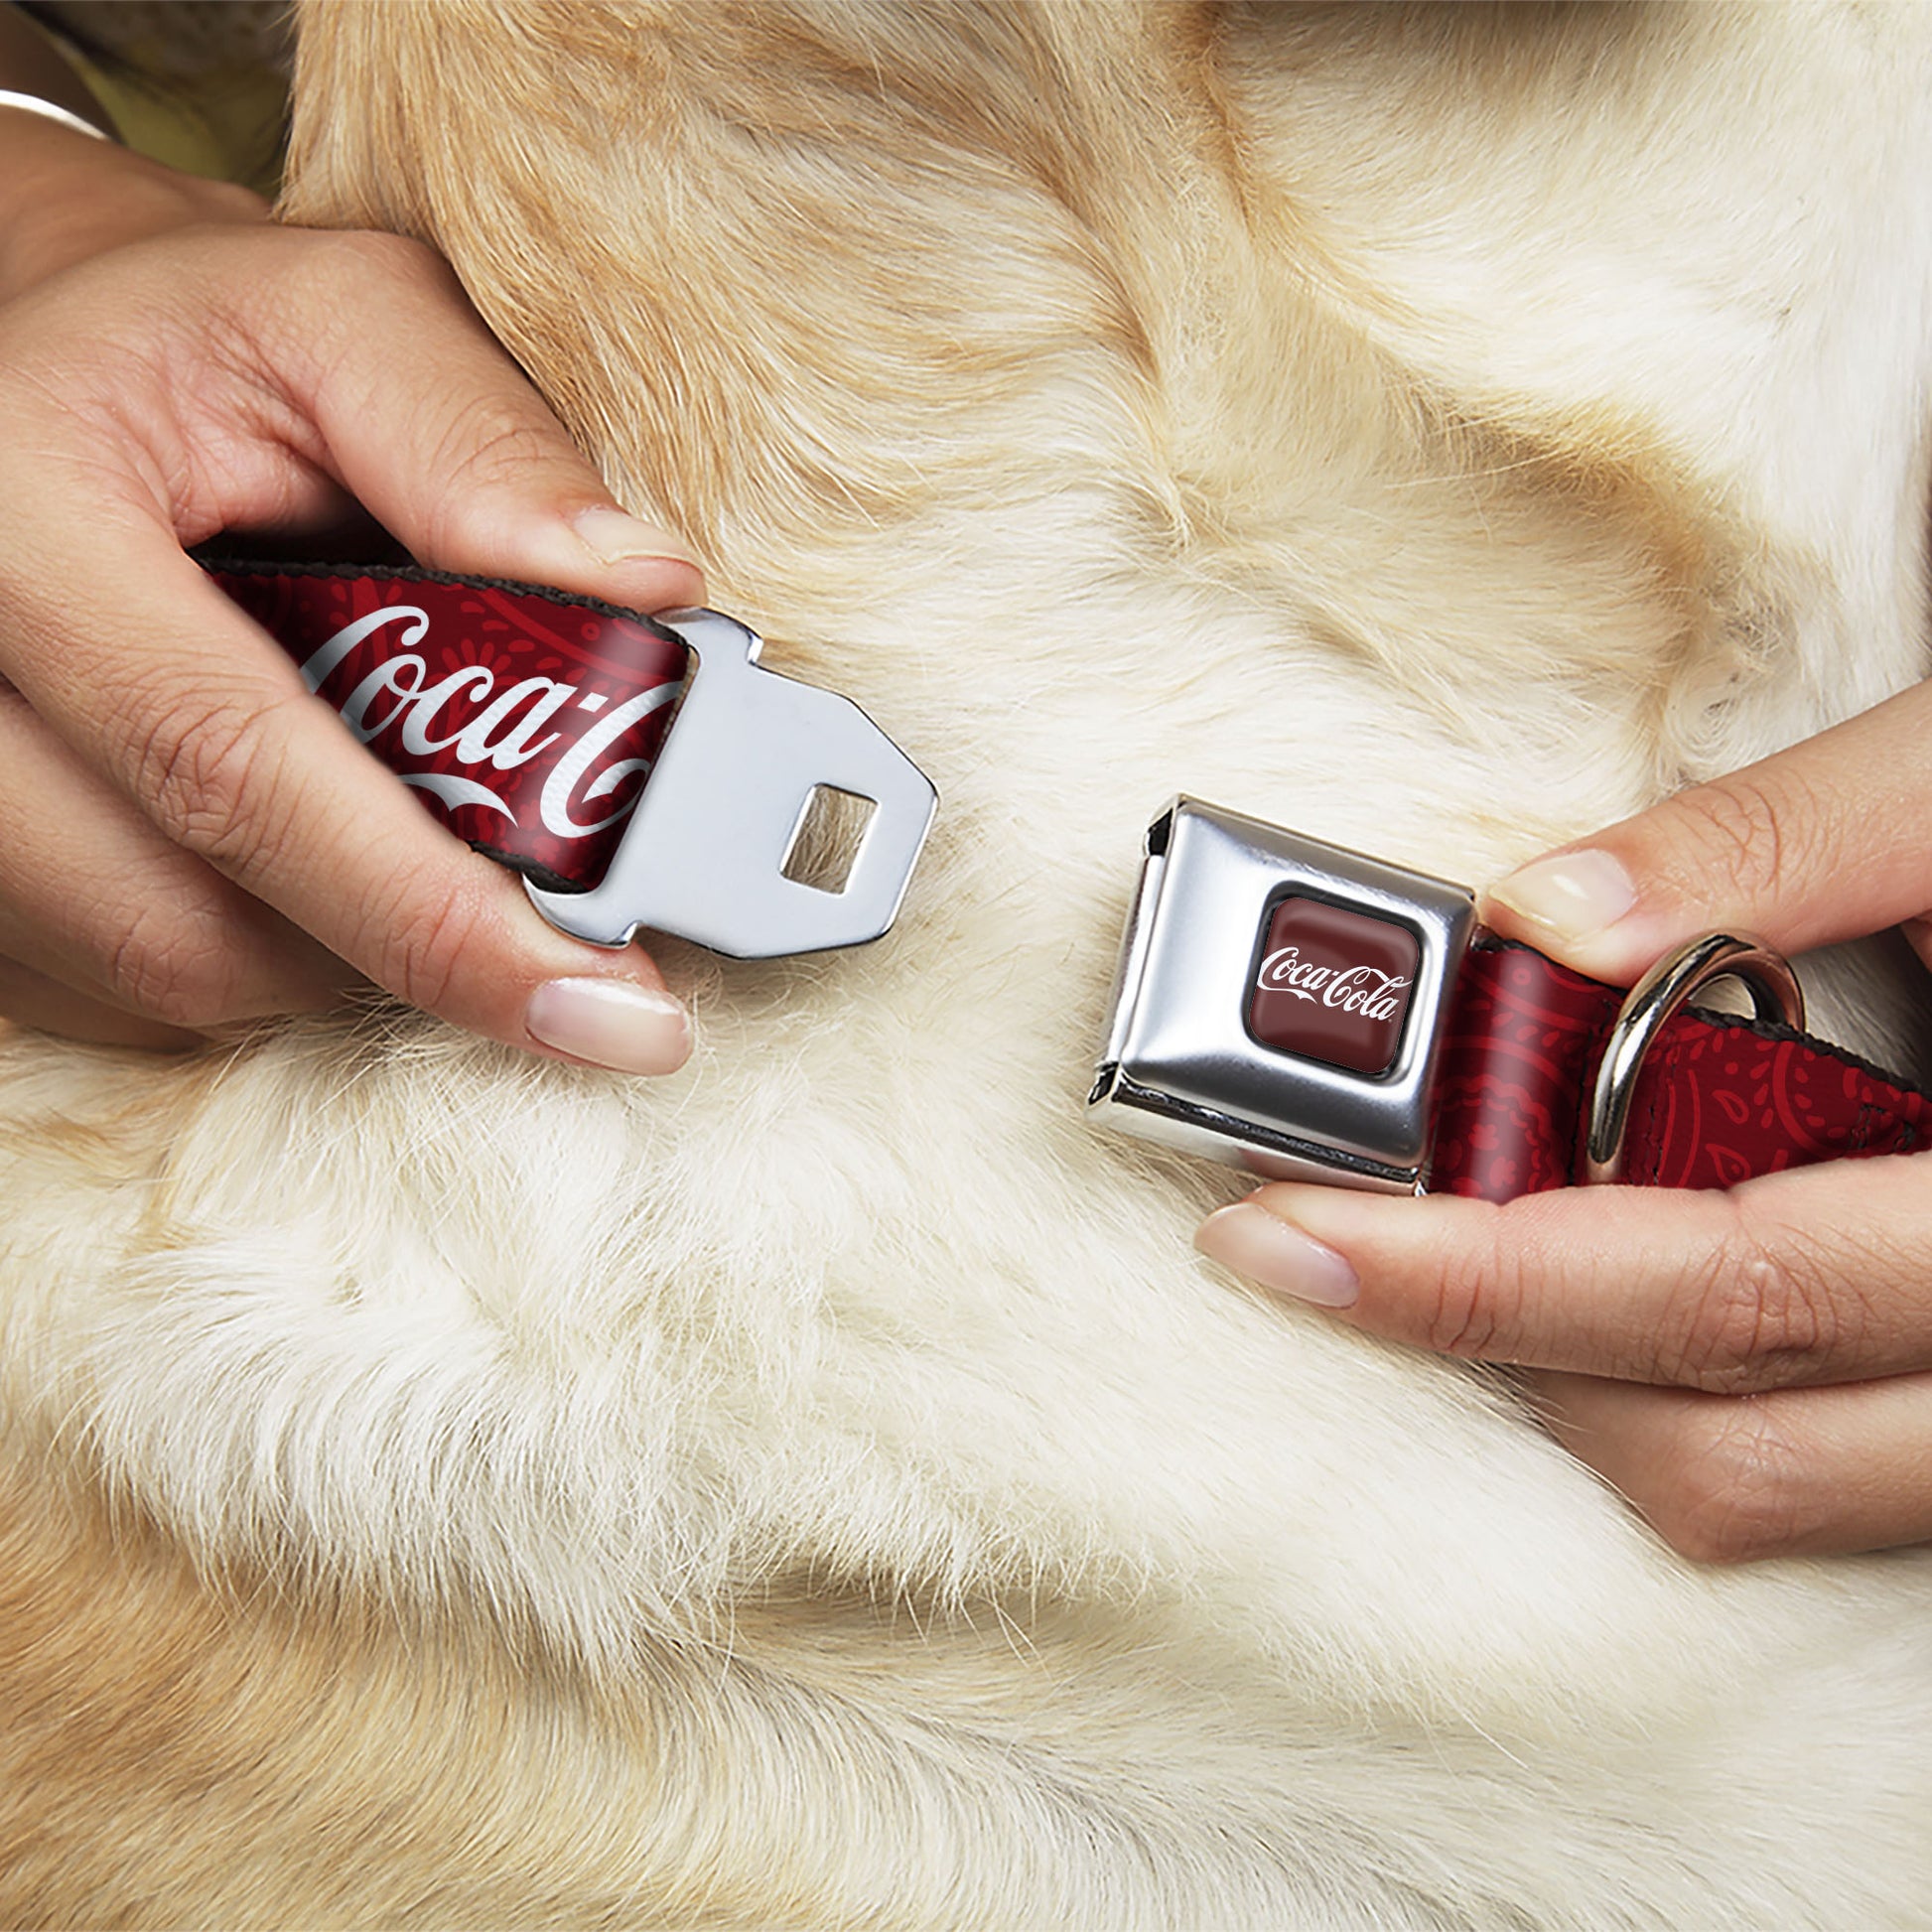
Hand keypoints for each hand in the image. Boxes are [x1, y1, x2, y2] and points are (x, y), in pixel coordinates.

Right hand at [0, 115, 704, 1067]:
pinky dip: (255, 951)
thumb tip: (649, 596)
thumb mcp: (342, 321)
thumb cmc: (197, 339)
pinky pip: (114, 984)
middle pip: (187, 921)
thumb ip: (484, 446)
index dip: (433, 915)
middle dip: (409, 949)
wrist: (33, 357)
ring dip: (337, 951)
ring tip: (429, 851)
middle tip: (566, 942)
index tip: (610, 1010)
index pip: (232, 768)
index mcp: (14, 513)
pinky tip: (315, 861)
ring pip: (159, 973)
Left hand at [1197, 681, 1931, 1561]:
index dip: (1484, 1276)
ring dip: (1571, 1389)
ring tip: (1423, 1258)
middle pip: (1724, 1437)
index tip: (1286, 1229)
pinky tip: (1582, 1283)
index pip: (1727, 1284)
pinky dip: (1676, 1397)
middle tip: (1301, 1242)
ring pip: (1769, 1489)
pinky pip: (1823, 1472)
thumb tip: (1542, 918)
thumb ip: (1778, 843)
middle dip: (1481, 1343)